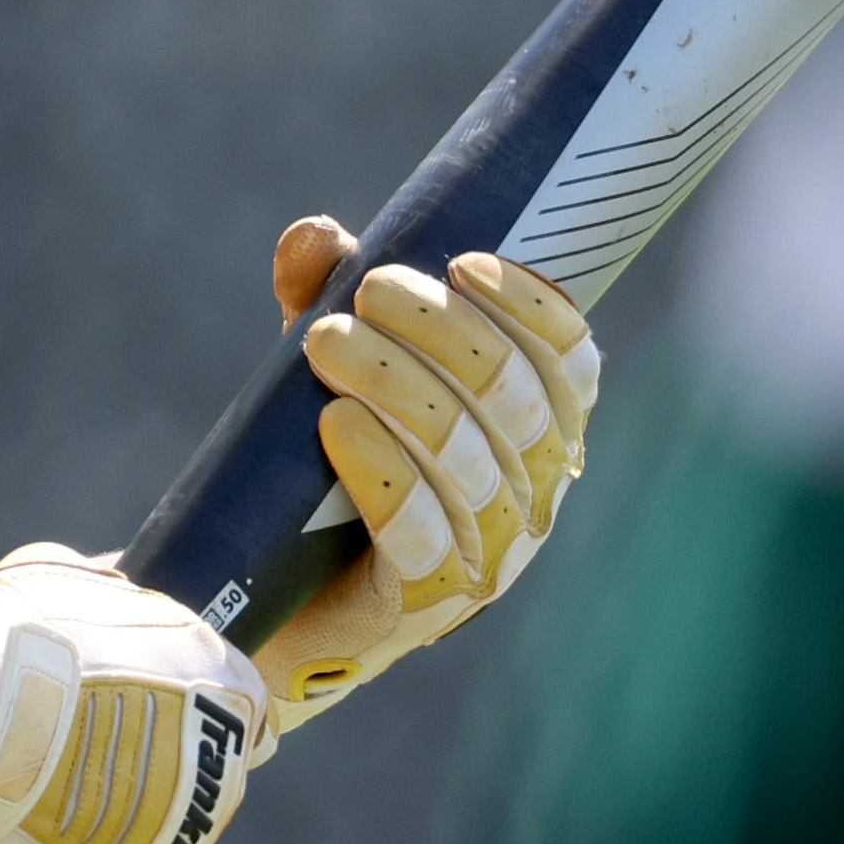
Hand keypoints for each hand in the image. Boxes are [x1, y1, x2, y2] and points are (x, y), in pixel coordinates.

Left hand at [253, 215, 598, 740]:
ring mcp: (487, 556)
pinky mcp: (424, 604)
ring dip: (398, 386)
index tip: (463, 261)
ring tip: (327, 340)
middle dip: (440, 330)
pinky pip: (420, 533)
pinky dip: (382, 470)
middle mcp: (531, 494)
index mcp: (537, 431)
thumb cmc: (327, 466)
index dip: (532, 308)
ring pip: (468, 458)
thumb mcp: (335, 367)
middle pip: (515, 399)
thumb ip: (331, 296)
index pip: (571, 364)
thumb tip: (318, 238)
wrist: (272, 599)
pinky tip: (337, 424)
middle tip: (369, 289)